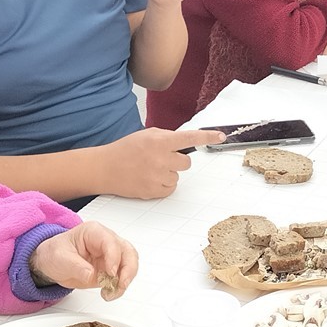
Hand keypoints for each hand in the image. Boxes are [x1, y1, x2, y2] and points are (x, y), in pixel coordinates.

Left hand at [28, 223, 137, 299]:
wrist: (51, 263)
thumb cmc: (55, 253)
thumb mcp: (59, 257)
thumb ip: (76, 266)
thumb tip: (92, 274)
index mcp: (94, 232)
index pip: (111, 242)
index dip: (114, 257)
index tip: (110, 272)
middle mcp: (106, 242)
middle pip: (128, 252)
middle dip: (128, 270)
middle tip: (119, 284)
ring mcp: (111, 256)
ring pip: (130, 264)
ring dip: (125, 280)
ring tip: (113, 292)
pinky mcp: (111, 269)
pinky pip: (123, 277)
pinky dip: (120, 286)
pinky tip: (110, 293)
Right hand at [95, 127, 224, 199]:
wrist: (105, 168)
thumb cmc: (126, 150)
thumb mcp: (146, 135)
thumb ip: (167, 137)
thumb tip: (184, 143)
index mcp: (159, 141)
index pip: (189, 138)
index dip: (207, 136)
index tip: (221, 136)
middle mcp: (160, 158)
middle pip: (186, 162)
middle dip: (176, 161)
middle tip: (160, 159)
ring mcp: (157, 176)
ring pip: (177, 177)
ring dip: (168, 173)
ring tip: (149, 169)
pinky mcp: (153, 191)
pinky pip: (170, 189)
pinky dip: (163, 185)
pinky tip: (149, 179)